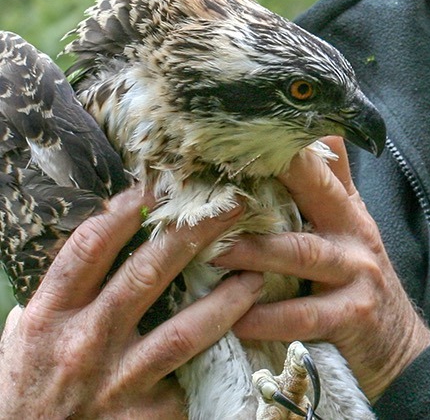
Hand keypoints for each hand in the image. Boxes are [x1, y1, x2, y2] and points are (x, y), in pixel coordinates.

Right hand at [0, 187, 263, 418]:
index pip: (91, 246)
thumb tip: (88, 247)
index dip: (129, 207)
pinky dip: (223, 358)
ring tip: (257, 274)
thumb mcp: (20, 344)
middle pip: (148, 272)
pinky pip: (192, 380)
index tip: (163, 182)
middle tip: (234, 205)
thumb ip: (52, 298)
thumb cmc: (22, 399)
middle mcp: (83, 343)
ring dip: (227, 299)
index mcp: (49, 316)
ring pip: (184, 330)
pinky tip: (250, 338)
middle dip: (195, 233)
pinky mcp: (143, 417)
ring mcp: (116, 382)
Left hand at [213, 137, 429, 400]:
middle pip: (317, 194)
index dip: (287, 144)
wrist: (400, 348)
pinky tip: (238, 319)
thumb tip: (323, 128)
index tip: (246, 128)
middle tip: (227, 172)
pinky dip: (270, 318)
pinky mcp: (352, 317)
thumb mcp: (353, 227)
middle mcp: (353, 234)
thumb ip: (336, 181)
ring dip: (257, 252)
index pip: (320, 164)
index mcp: (346, 209)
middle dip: (278, 178)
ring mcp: (355, 274)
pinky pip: (306, 315)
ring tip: (214, 251)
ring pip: (303, 254)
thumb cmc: (361, 280)